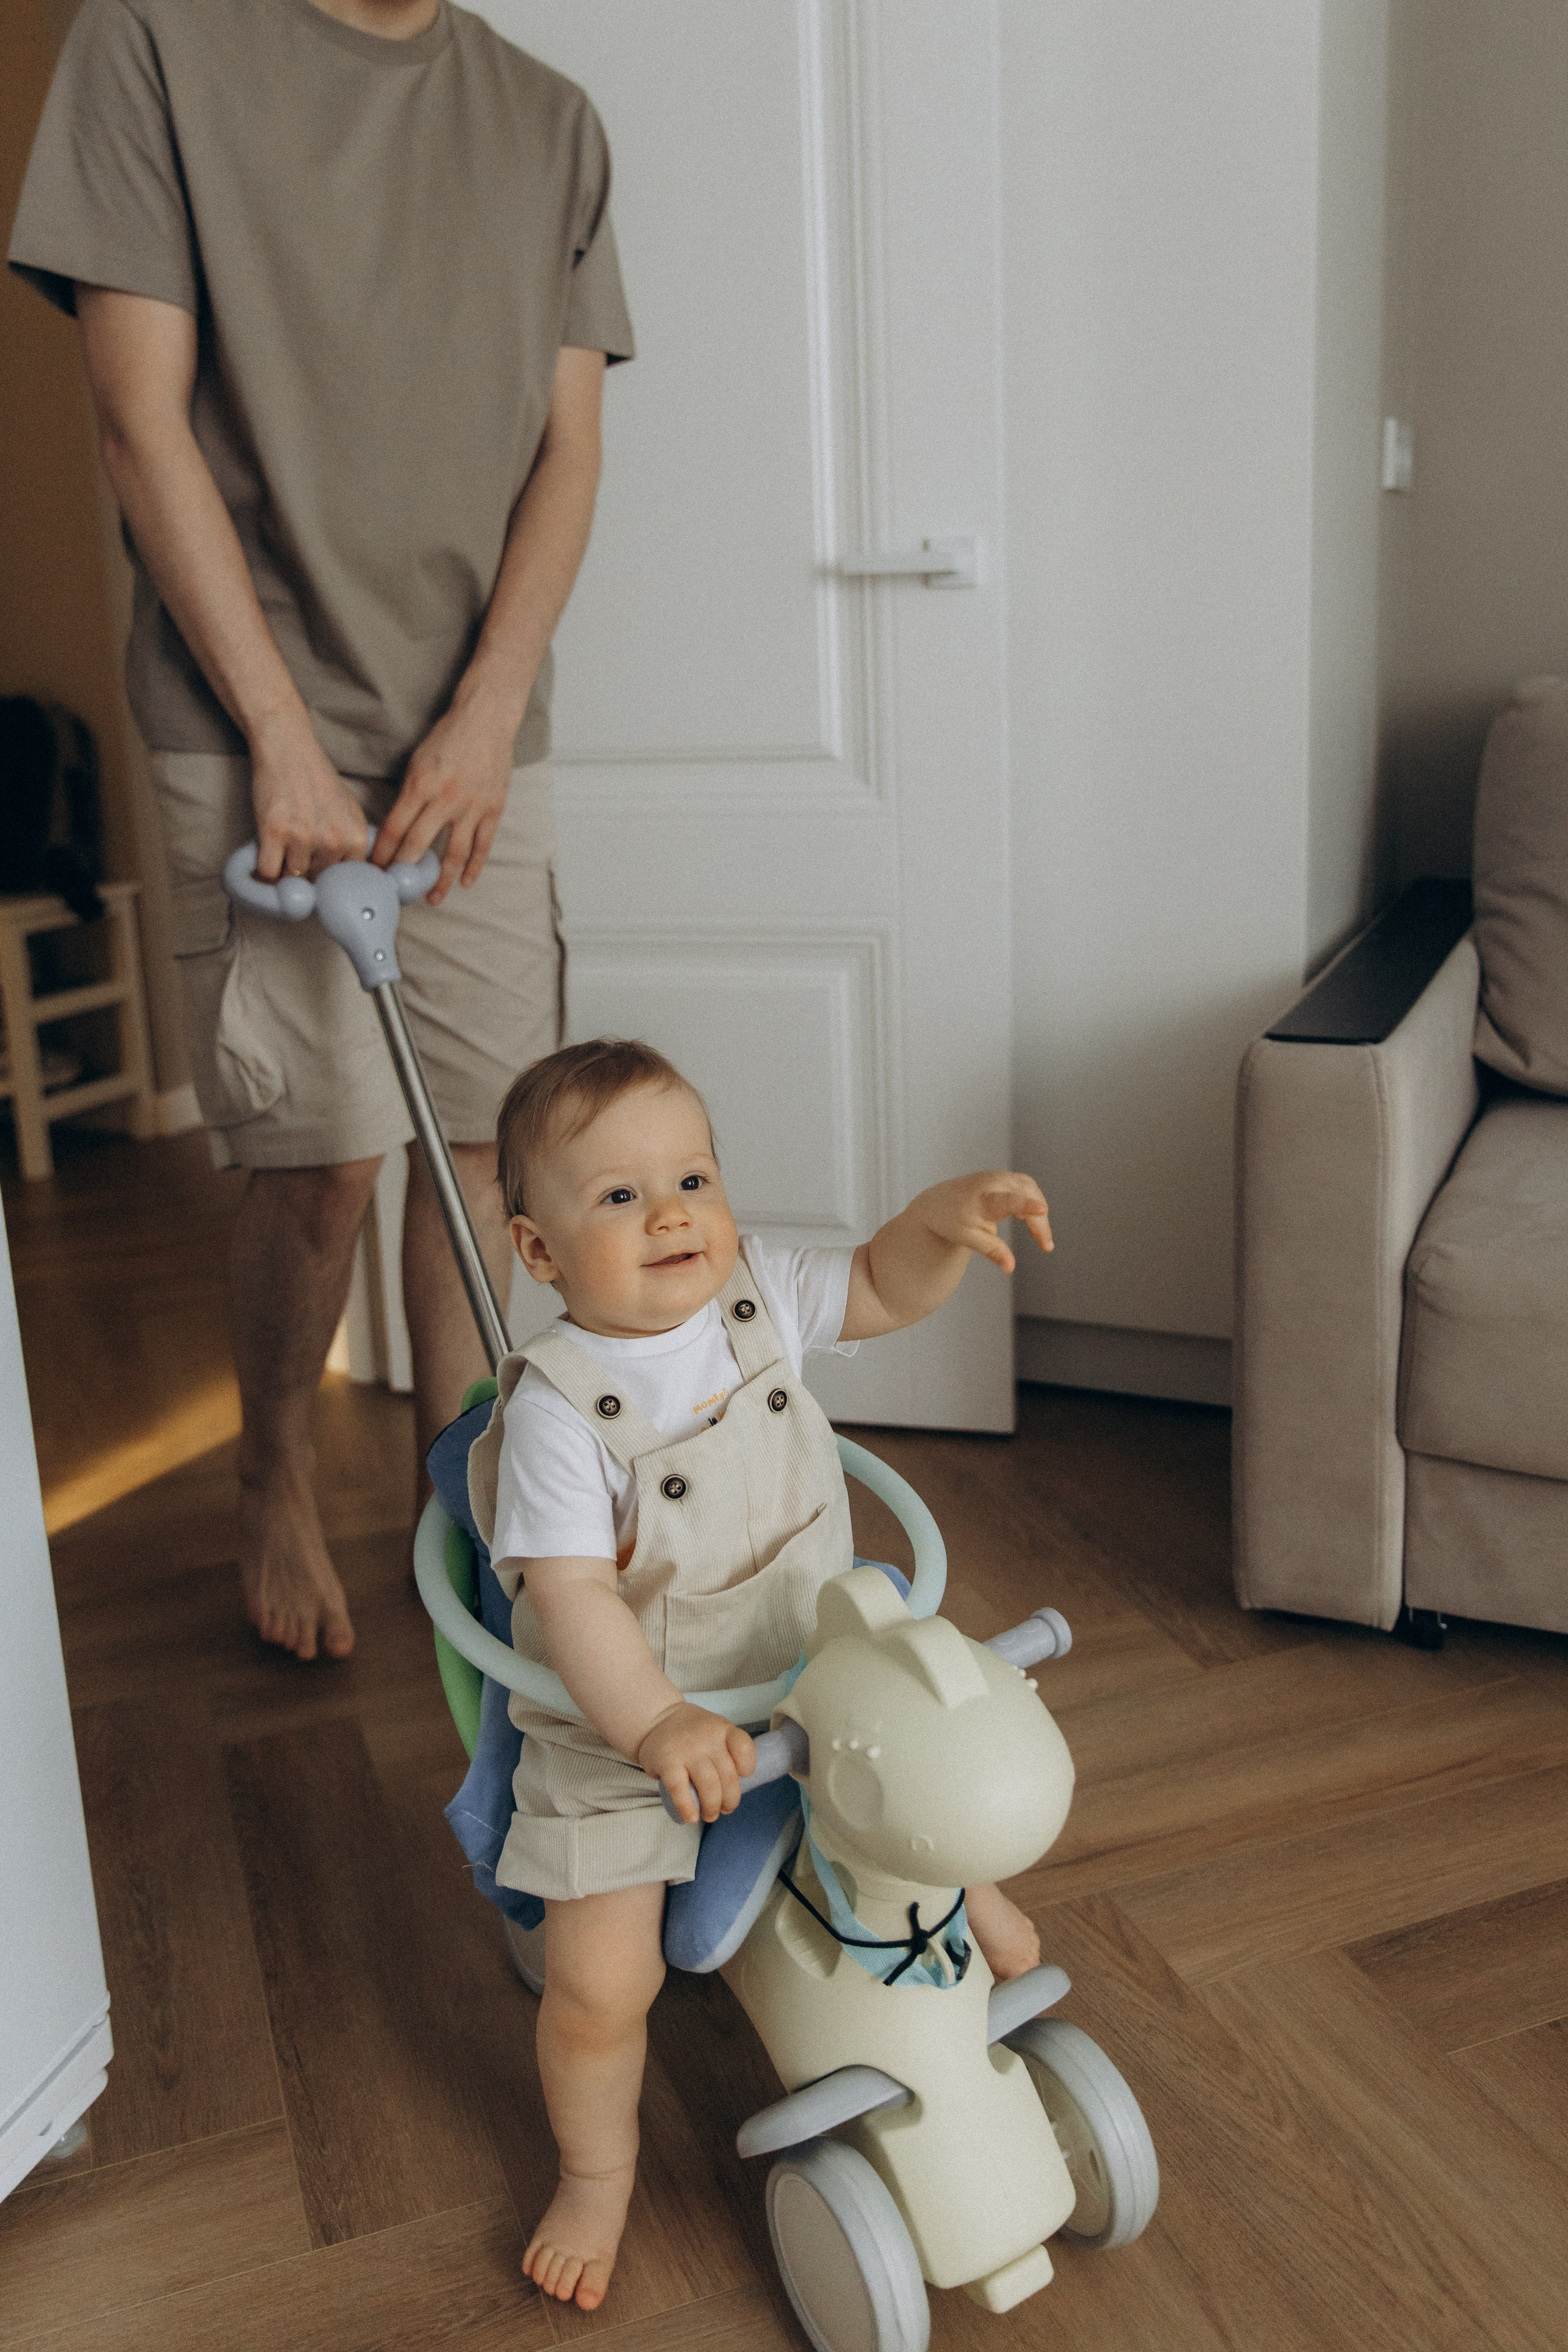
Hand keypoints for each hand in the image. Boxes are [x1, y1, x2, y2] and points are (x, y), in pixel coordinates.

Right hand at [250, 717, 369, 881]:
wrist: (289, 750)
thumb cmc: (317, 781)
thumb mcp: (349, 812)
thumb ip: (351, 845)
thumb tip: (344, 883)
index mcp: (356, 837)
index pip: (343, 881)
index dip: (327, 877)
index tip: (317, 870)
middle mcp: (334, 840)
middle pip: (316, 881)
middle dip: (305, 872)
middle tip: (295, 851)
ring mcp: (304, 837)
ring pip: (291, 878)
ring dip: (282, 868)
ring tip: (281, 846)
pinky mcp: (274, 832)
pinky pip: (268, 872)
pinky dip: (263, 869)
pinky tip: (265, 854)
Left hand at [370, 692, 516, 905]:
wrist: (485, 720)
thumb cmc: (447, 739)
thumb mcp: (417, 763)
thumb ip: (408, 796)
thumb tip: (396, 829)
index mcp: (421, 786)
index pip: (394, 829)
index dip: (382, 854)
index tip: (374, 871)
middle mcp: (445, 800)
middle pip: (418, 846)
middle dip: (402, 871)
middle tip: (393, 891)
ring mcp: (471, 807)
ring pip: (453, 855)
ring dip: (440, 881)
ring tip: (431, 899)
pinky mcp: (493, 810)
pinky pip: (482, 846)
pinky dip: (474, 867)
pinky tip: (465, 883)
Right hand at [636, 1703, 756, 1825]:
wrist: (656, 1720)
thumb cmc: (692, 1732)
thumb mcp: (715, 1730)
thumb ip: (727, 1751)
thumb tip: (733, 1789)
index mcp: (723, 1729)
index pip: (744, 1749)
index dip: (747, 1767)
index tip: (741, 1776)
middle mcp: (707, 1738)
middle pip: (728, 1776)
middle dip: (730, 1800)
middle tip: (725, 1809)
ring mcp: (687, 1750)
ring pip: (709, 1786)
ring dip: (712, 1807)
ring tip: (709, 1815)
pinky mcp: (667, 1762)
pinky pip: (680, 1790)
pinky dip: (687, 1808)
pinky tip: (691, 1817)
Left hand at [918, 1171, 1053, 1274]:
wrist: (936, 1203)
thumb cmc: (951, 1222)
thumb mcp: (968, 1239)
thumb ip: (992, 1251)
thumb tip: (1010, 1268)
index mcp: (982, 1199)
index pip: (1008, 1201)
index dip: (1026, 1206)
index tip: (1042, 1210)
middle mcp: (992, 1182)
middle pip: (1027, 1196)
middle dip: (1040, 1221)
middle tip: (1046, 1246)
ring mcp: (999, 1176)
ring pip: (1030, 1189)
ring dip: (1038, 1212)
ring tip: (1037, 1237)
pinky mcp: (1003, 1176)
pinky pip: (1026, 1187)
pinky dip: (1032, 1203)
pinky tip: (1028, 1224)